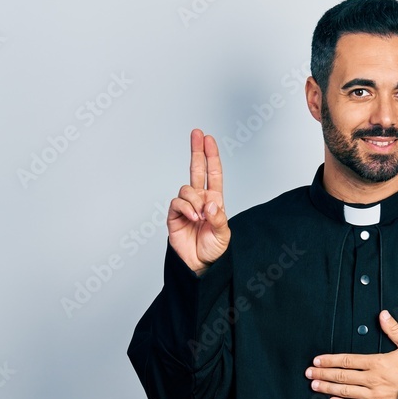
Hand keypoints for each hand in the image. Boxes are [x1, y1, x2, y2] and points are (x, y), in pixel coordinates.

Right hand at [168, 129, 230, 274]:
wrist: (199, 265)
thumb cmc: (213, 249)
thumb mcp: (223, 234)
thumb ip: (218, 218)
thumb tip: (210, 202)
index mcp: (214, 201)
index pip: (213, 174)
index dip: (211, 156)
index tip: (208, 139)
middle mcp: (200, 200)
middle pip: (196, 170)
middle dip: (196, 151)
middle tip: (196, 133)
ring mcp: (186, 207)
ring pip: (186, 189)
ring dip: (195, 200)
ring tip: (200, 217)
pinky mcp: (174, 216)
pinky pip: (177, 202)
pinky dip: (186, 208)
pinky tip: (193, 217)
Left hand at [305, 310, 397, 398]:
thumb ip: (394, 330)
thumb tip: (383, 314)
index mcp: (378, 362)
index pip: (347, 360)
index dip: (330, 360)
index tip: (317, 360)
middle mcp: (373, 379)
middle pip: (342, 376)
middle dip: (323, 374)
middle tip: (308, 373)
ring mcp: (376, 396)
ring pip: (346, 391)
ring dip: (328, 389)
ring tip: (314, 386)